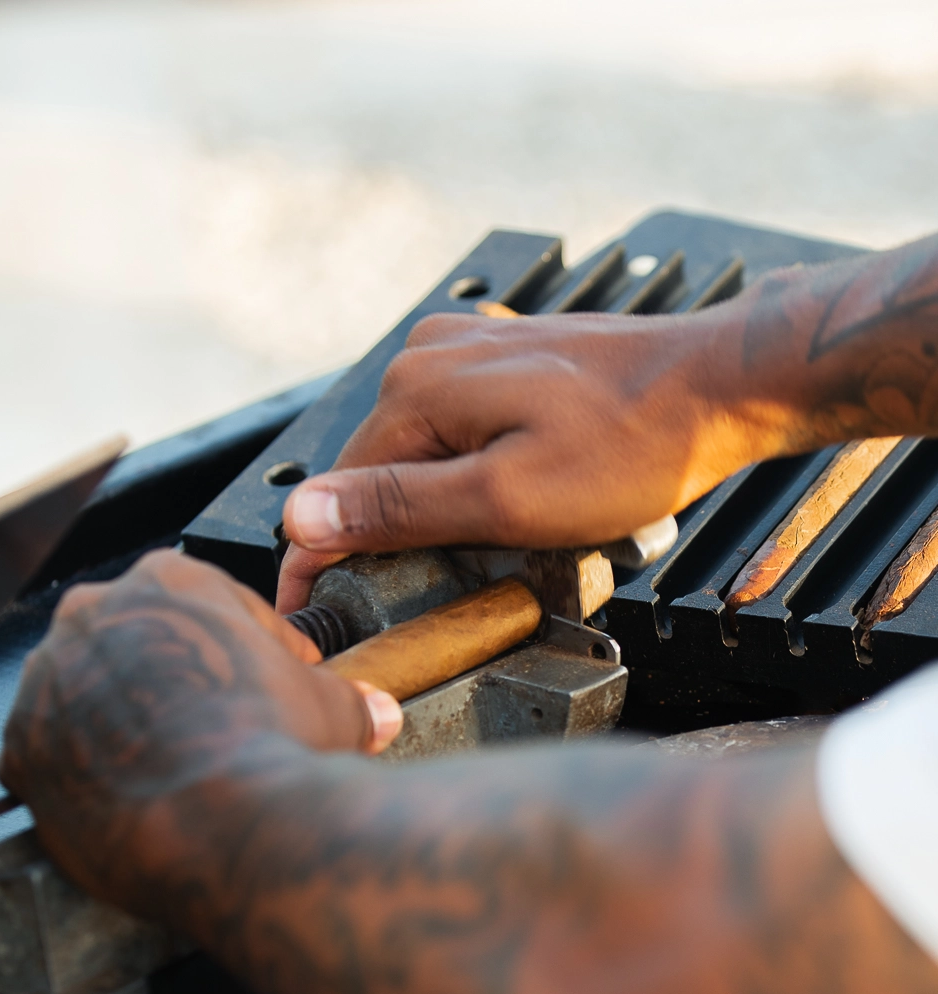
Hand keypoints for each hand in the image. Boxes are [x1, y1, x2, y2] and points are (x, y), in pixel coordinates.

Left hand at [0, 549, 400, 909]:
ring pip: (88, 697)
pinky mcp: (22, 752)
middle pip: (141, 645)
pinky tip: (132, 798)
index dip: (253, 651)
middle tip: (220, 731)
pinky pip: (53, 757)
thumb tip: (376, 714)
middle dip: (181, 684)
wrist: (227, 828)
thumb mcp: (334, 709)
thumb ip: (348, 700)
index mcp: (169, 581)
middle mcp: (94, 617)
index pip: (213, 605)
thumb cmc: (271, 750)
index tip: (270, 686)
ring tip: (176, 771)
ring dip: (126, 726)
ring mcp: (48, 683)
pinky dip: (87, 775)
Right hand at [277, 301, 777, 610]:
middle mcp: (430, 357)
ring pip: (420, 456)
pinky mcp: (506, 360)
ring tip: (496, 548)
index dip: (319, 562)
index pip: (335, 492)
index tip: (312, 614)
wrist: (718, 388)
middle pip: (377, 473)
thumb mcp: (505, 501)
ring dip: (438, 510)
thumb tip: (303, 517)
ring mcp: (471, 351)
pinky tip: (518, 500)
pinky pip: (461, 432)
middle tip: (435, 597)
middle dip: (390, 537)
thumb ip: (398, 509)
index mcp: (416, 391)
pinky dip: (473, 477)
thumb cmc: (632, 447)